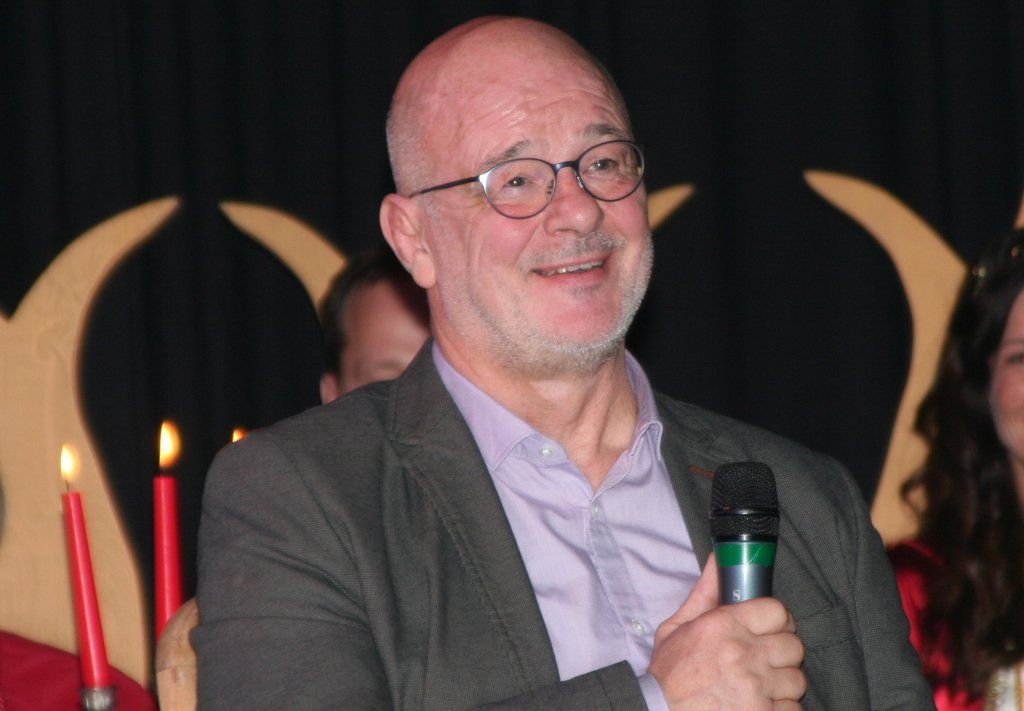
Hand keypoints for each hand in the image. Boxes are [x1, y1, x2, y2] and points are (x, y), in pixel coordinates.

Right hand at [647, 553, 805, 709]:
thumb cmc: (669, 672)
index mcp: (724, 626)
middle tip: (767, 657)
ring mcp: (756, 688)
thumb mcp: (678, 627)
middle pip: (794, 645)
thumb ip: (705, 592)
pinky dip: (781, 707)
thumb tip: (718, 558)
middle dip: (782, 651)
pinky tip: (763, 703)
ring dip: (783, 681)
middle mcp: (743, 654)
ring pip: (796, 679)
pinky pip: (793, 708)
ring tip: (764, 683)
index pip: (778, 611)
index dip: (778, 619)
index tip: (771, 627)